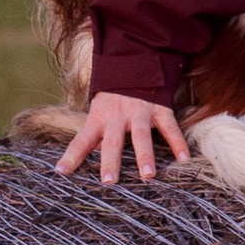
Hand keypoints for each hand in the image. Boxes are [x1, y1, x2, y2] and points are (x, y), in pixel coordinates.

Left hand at [55, 91, 192, 184]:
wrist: (136, 62)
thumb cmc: (113, 97)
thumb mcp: (99, 111)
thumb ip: (95, 134)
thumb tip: (85, 158)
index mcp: (99, 118)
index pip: (82, 139)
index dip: (72, 155)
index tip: (61, 172)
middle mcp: (118, 116)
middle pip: (113, 141)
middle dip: (110, 161)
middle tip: (109, 182)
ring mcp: (140, 112)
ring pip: (141, 135)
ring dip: (145, 156)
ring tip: (148, 175)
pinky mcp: (160, 109)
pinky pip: (170, 127)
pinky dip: (178, 143)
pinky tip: (183, 159)